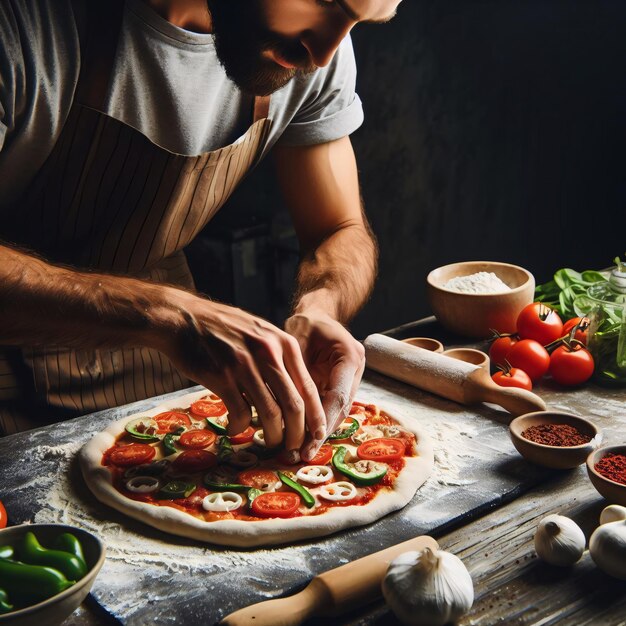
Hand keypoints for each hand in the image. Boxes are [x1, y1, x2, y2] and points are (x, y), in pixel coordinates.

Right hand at [153, 290, 325, 453]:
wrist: (184, 317)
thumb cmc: (224, 329)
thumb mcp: (262, 334)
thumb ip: (280, 359)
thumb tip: (296, 396)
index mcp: (284, 344)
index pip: (309, 388)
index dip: (315, 417)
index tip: (316, 436)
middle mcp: (269, 353)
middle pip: (294, 406)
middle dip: (297, 434)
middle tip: (293, 449)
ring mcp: (245, 365)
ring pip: (270, 414)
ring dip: (272, 435)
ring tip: (268, 442)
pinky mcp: (222, 376)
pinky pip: (241, 413)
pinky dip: (241, 426)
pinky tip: (236, 427)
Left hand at [285, 310, 364, 460]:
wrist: (318, 315)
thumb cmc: (306, 324)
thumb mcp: (296, 340)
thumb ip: (293, 371)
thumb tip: (279, 404)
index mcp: (349, 356)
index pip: (338, 396)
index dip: (323, 422)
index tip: (309, 443)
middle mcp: (355, 370)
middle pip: (340, 410)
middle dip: (321, 434)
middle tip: (301, 454)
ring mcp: (352, 380)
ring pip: (337, 413)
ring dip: (319, 433)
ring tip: (298, 452)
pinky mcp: (341, 387)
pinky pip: (329, 408)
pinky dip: (316, 424)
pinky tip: (300, 440)